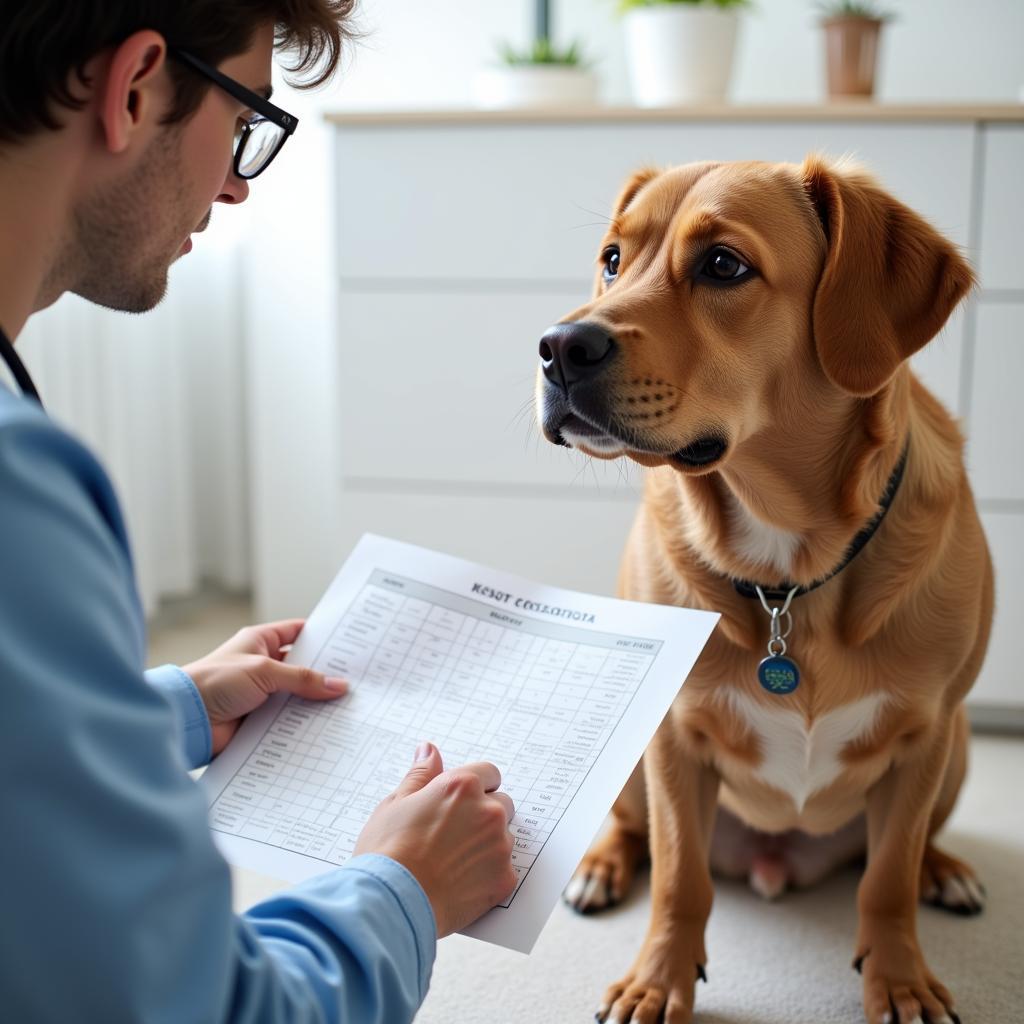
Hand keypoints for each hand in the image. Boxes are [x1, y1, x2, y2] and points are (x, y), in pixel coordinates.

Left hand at [183, 619, 347, 755]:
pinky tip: (325, 728)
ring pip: (297, 696)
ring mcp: (262, 693)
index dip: (322, 636)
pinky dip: (303, 724)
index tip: (349, 643)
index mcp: (260, 641)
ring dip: (315, 702)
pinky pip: (287, 719)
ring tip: (348, 706)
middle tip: (356, 678)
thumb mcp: (263, 671)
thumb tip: (338, 684)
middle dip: (325, 673)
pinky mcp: (259, 719)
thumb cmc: (215, 682)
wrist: (186, 719)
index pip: (297, 632)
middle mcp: (262, 665)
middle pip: (302, 667)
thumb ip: (302, 678)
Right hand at [354, 743, 516, 936]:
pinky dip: (489, 875)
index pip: (488, 773)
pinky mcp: (504, 879)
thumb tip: (429, 750)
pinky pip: (504, 870)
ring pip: (503, 838)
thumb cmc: (387, 853)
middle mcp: (488, 811)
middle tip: (453, 835)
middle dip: (484, 814)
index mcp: (462, 786)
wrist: (392, 904)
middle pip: (501, 804)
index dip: (475, 786)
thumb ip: (420, 775)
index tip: (461, 802)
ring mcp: (500, 846)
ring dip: (487, 845)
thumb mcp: (395, 804)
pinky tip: (461, 883)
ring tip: (453, 863)